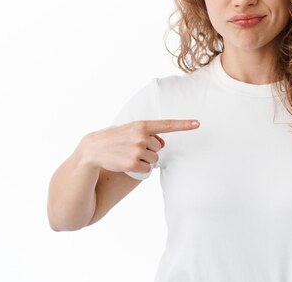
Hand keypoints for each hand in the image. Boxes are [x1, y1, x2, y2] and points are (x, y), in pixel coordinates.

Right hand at [78, 119, 199, 173]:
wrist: (94, 148)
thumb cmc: (115, 138)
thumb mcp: (130, 130)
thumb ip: (148, 133)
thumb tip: (162, 143)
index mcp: (142, 125)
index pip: (167, 125)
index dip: (183, 124)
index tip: (197, 123)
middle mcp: (142, 136)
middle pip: (158, 148)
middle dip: (148, 150)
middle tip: (132, 148)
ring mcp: (138, 150)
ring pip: (153, 159)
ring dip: (144, 160)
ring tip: (128, 155)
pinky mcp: (133, 163)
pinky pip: (147, 169)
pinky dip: (140, 169)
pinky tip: (127, 163)